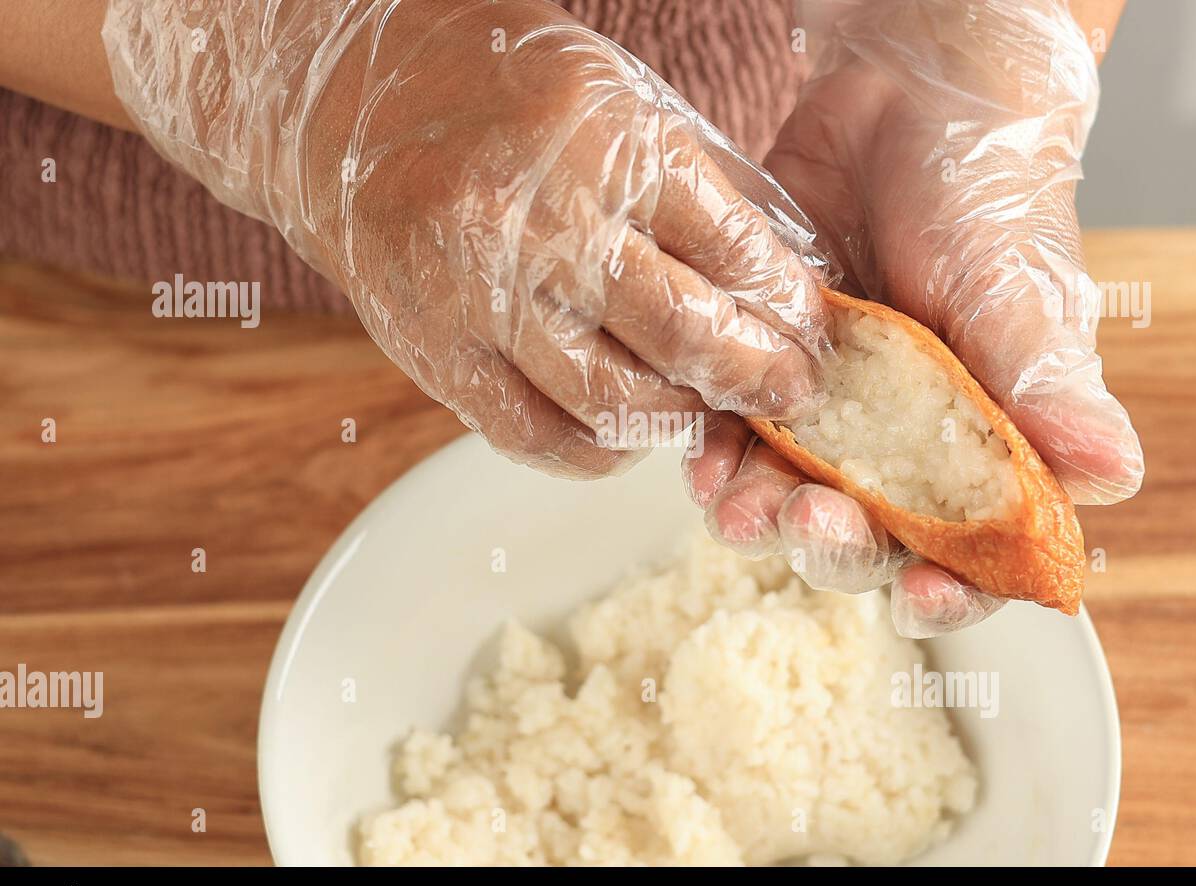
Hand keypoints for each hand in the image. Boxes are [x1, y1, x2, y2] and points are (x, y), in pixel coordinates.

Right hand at [103, 0, 830, 477]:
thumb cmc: (499, 88)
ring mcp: (481, 295)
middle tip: (790, 395)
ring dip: (678, 420)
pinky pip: (533, 435)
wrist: (347, 103)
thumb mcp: (620, 99)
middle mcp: (542, 223)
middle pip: (682, 336)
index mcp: (605, 144)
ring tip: (704, 410)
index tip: (813, 334)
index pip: (731, 250)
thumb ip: (703, 185)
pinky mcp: (434, 351)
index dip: (788, 306)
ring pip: (612, 403)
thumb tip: (784, 276)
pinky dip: (594, 452)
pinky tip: (624, 436)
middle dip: (756, 378)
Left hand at [687, 0, 1142, 635]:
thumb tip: (1113, 476)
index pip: (977, 548)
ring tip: (736, 505)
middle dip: (836, 545)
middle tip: (812, 520)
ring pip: (790, 498)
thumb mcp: (1019, 293)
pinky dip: (717, 457)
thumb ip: (1050, 387)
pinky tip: (704, 458)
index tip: (919, 595)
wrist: (907, 103)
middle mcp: (908, 443)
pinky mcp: (770, 371)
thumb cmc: (988, 197)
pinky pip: (735, 437)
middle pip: (869, 537)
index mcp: (988, 444)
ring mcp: (834, 412)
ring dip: (761, 514)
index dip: (950, 589)